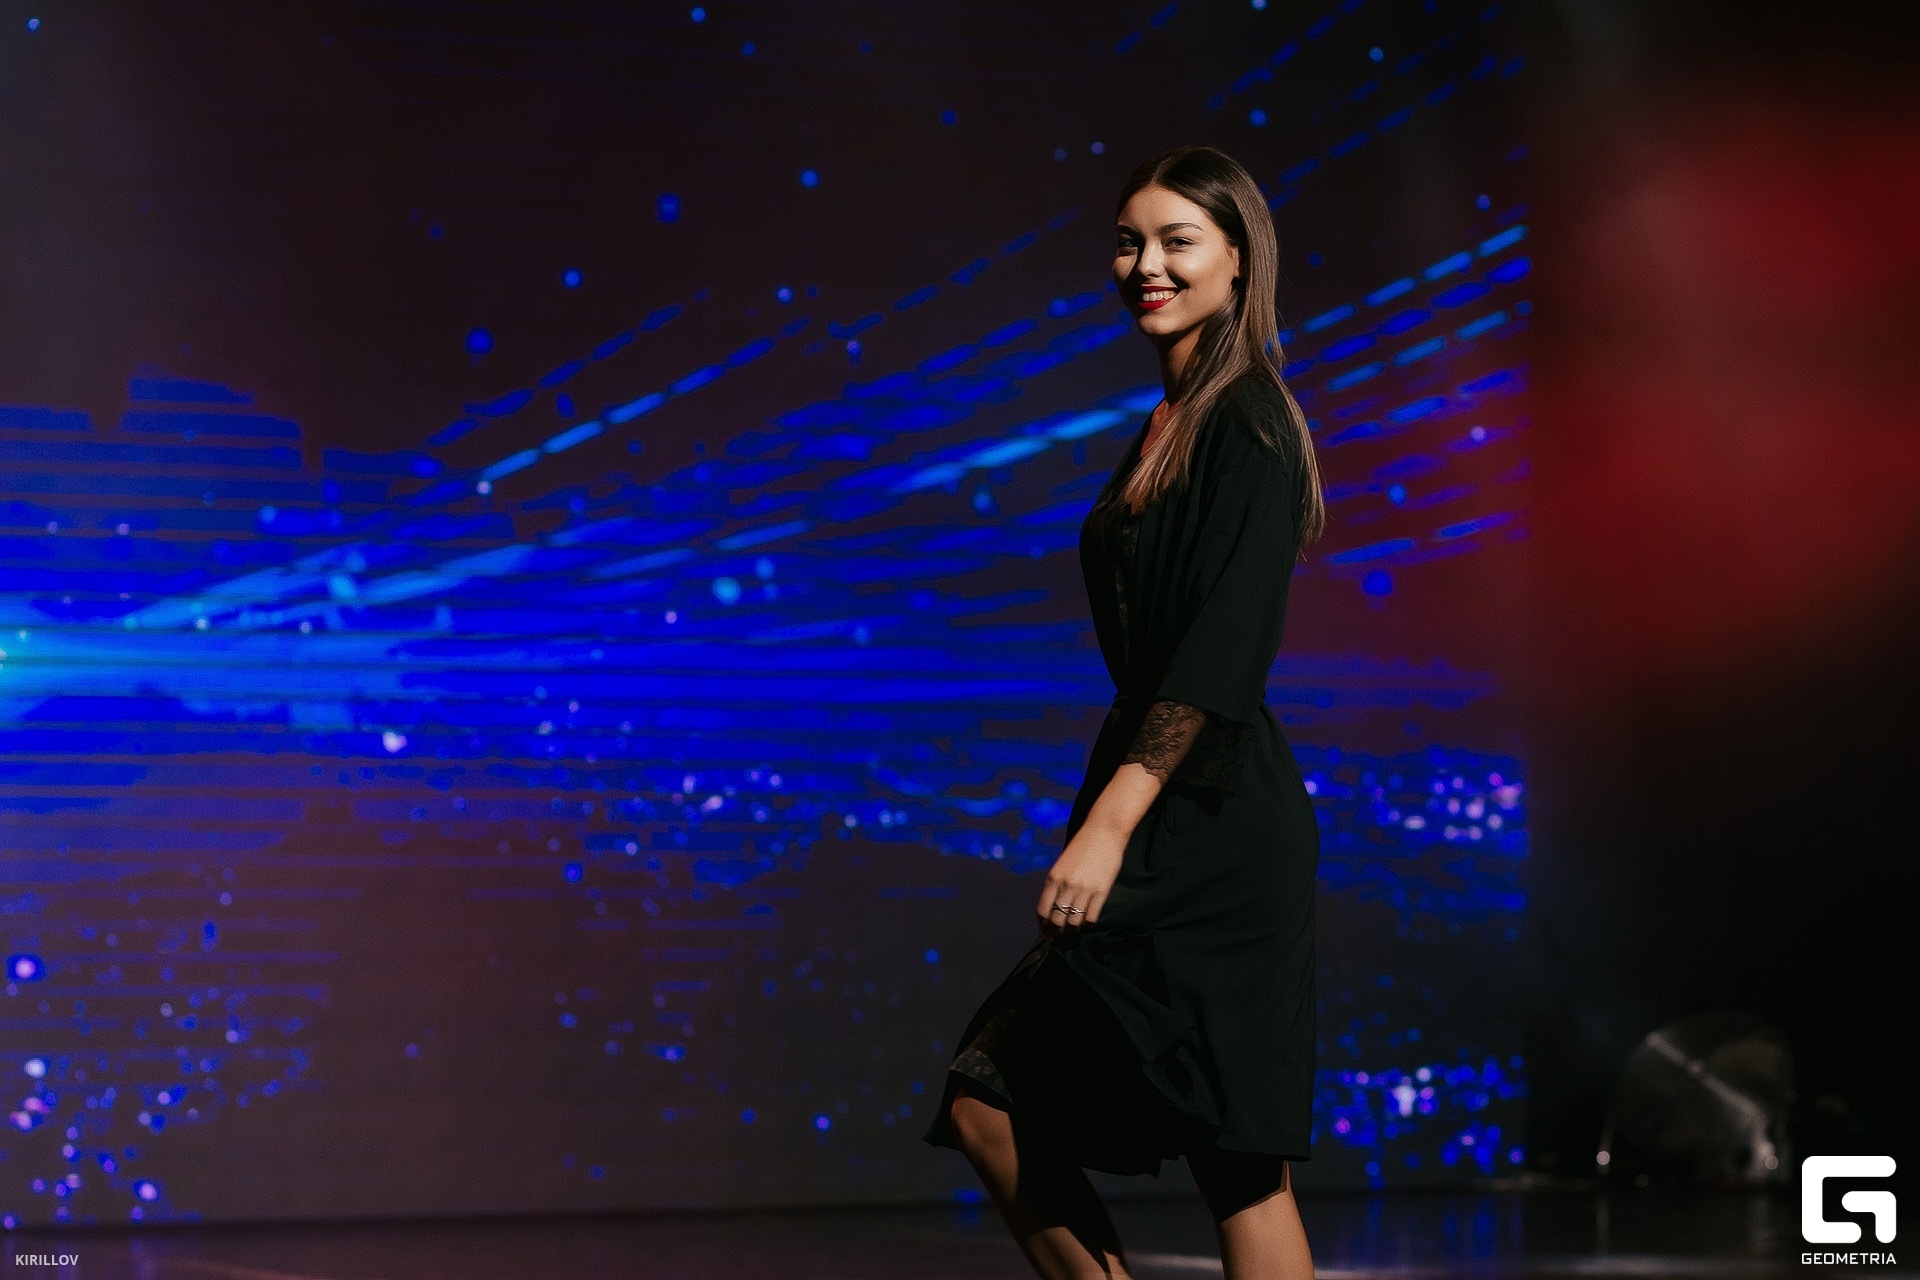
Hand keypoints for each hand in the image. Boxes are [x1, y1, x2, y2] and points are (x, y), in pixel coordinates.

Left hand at [1035, 819, 1127, 935]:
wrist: (1103, 831)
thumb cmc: (1082, 845)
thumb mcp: (1061, 863)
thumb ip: (1057, 882)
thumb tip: (1054, 904)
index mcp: (1053, 877)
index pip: (1043, 910)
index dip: (1042, 924)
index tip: (1045, 930)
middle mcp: (1067, 885)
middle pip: (1057, 919)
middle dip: (1055, 931)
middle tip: (1058, 936)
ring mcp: (1084, 889)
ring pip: (1074, 921)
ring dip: (1072, 929)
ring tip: (1073, 930)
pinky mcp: (1101, 891)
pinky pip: (1091, 916)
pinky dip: (1087, 924)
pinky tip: (1086, 922)